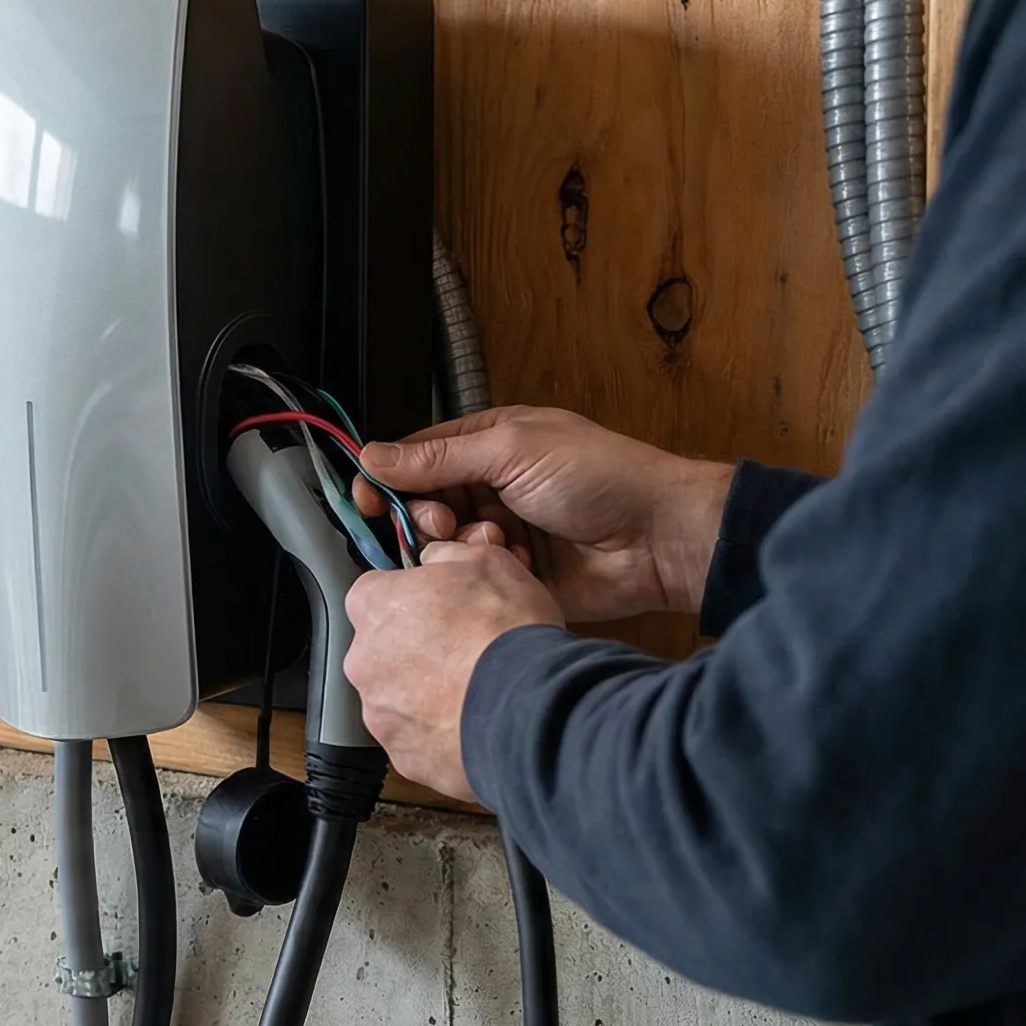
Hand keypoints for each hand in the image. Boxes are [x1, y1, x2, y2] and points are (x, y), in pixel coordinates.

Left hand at [345, 540, 563, 802]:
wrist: (529, 707)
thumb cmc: (504, 628)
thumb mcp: (486, 561)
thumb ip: (448, 557)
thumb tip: (435, 560)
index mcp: (372, 606)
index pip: (375, 593)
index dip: (410, 598)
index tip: (440, 605)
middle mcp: (362, 662)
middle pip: (383, 650)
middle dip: (417, 650)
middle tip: (465, 650)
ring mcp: (380, 715)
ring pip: (399, 699)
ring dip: (428, 695)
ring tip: (478, 692)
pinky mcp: (404, 758)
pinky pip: (420, 740)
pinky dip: (442, 734)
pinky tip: (478, 725)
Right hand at [351, 406, 734, 621]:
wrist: (659, 538)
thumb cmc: (599, 477)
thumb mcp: (511, 450)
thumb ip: (439, 457)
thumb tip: (373, 456)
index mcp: (490, 445)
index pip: (419, 459)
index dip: (387, 479)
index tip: (366, 500)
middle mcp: (492, 488)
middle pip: (424, 506)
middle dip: (425, 517)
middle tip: (443, 525)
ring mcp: (503, 535)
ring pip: (444, 548)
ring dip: (458, 547)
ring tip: (489, 544)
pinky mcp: (514, 577)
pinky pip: (472, 581)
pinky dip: (482, 575)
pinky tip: (510, 567)